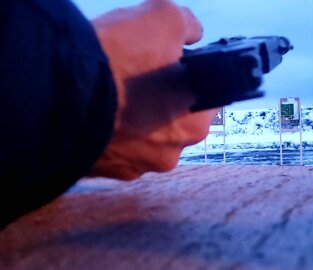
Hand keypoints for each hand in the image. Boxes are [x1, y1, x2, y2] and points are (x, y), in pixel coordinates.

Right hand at [90, 0, 217, 179]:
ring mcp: (135, 166)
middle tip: (137, 76)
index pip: (204, 99)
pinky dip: (110, 131)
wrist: (53, 93)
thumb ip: (187, 25)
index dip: (189, 79)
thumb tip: (191, 32)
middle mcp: (171, 153)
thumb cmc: (116, 61)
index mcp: (195, 123)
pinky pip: (115, 147)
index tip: (171, 66)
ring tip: (114, 94)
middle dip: (160, 98)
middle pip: (173, 119)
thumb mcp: (163, 19)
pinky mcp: (103, 172)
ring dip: (134, 118)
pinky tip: (98, 112)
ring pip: (143, 136)